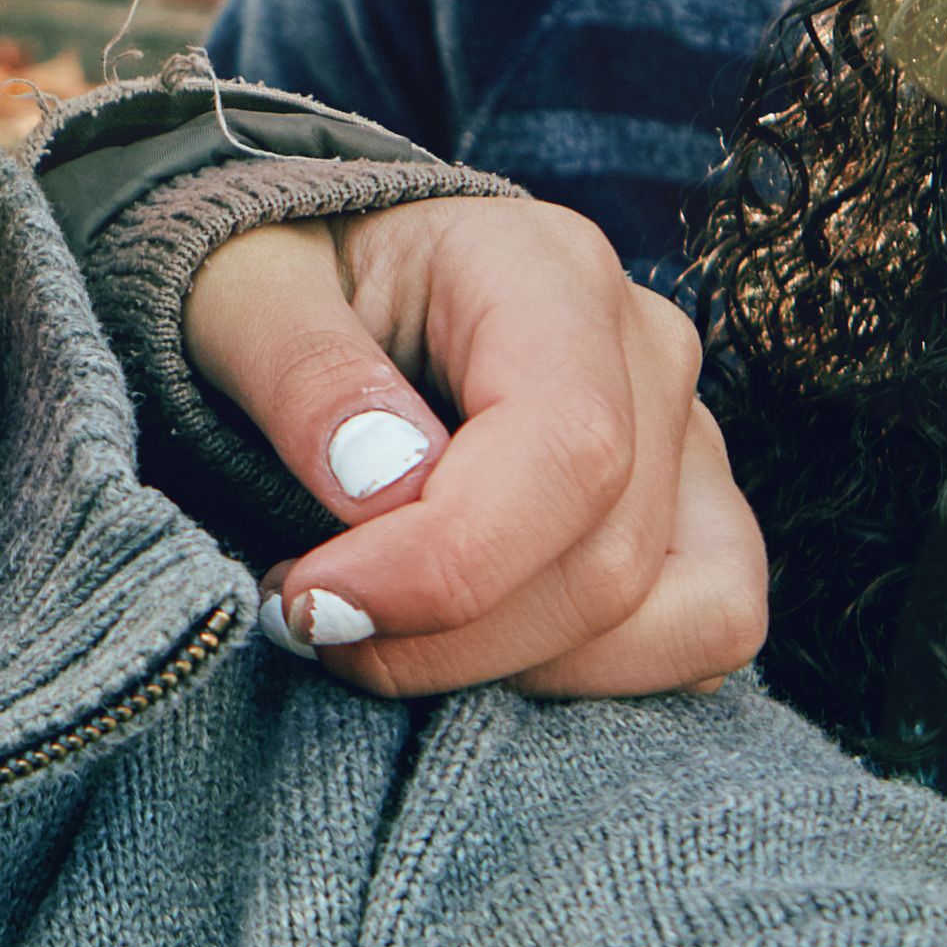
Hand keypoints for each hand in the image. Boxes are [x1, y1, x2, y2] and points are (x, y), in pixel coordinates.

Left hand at [175, 197, 764, 700]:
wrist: (335, 270)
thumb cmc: (292, 277)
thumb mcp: (248, 290)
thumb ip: (303, 370)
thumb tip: (379, 485)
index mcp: (550, 272)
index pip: (569, 449)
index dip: (446, 565)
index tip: (312, 604)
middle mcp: (648, 351)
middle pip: (606, 562)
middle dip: (441, 638)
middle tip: (305, 620)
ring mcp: (687, 438)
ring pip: (663, 619)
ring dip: (502, 668)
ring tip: (373, 626)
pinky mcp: (693, 516)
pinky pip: (698, 635)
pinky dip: (583, 676)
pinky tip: (463, 641)